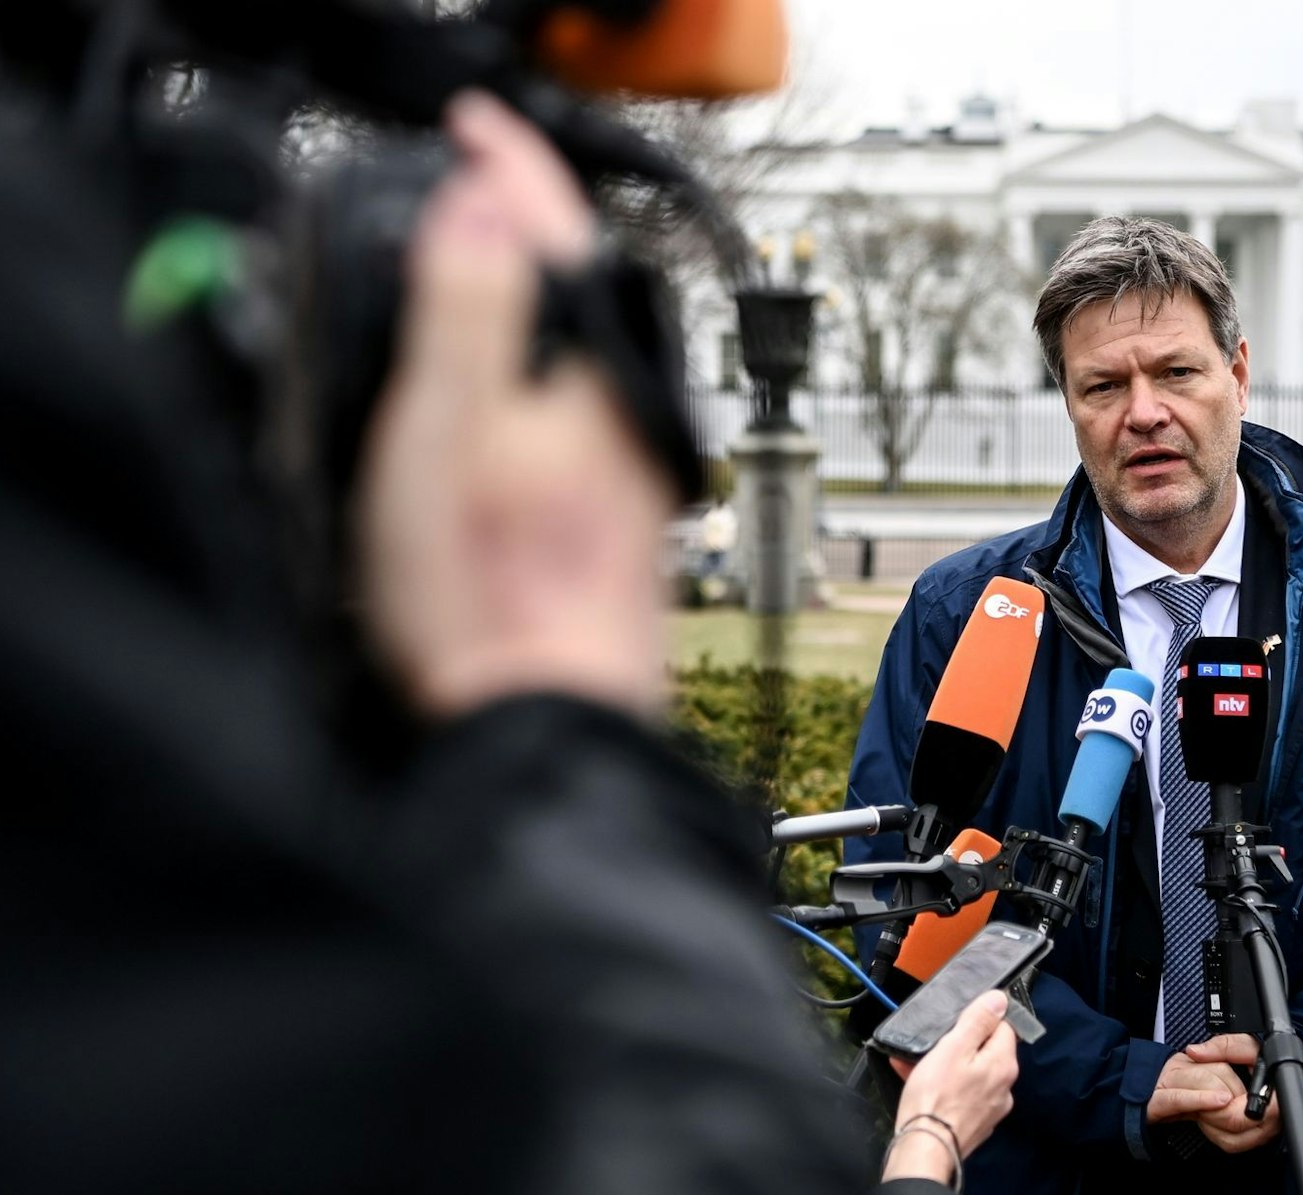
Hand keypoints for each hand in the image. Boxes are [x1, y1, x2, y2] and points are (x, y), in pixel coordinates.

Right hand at [356, 90, 676, 719]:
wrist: (546, 723)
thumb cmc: (488, 605)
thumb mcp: (446, 437)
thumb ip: (467, 314)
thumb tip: (490, 210)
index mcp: (587, 383)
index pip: (556, 237)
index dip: (509, 171)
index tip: (475, 132)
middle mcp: (624, 420)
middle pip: (582, 290)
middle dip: (530, 229)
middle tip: (479, 187)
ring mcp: (626, 473)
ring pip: (586, 350)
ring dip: (539, 299)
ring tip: (491, 271)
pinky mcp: (615, 521)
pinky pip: (585, 410)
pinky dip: (546, 373)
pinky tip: (517, 398)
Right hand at [883, 990, 1018, 1181]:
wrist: (925, 1149)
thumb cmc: (935, 1098)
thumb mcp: (953, 1048)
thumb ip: (978, 1021)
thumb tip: (1000, 999)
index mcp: (1003, 1064)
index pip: (1003, 1027)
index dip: (978, 1020)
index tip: (955, 1025)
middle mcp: (1004, 1087)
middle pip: (986, 1051)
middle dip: (958, 1044)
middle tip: (931, 1046)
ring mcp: (991, 1108)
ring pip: (970, 1074)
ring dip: (946, 1065)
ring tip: (916, 1064)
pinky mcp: (975, 1124)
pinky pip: (962, 1095)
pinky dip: (945, 1087)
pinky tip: (919, 1084)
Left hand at [1174, 1033, 1283, 1153]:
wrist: (1271, 1073)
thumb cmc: (1259, 1059)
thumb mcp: (1245, 1045)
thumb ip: (1223, 1046)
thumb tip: (1196, 1053)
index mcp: (1275, 1098)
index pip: (1243, 1114)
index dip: (1222, 1104)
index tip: (1213, 1093)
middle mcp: (1273, 1122)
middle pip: (1234, 1129)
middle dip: (1211, 1112)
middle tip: (1203, 1095)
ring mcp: (1265, 1135)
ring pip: (1230, 1141)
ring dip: (1212, 1123)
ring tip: (1208, 1103)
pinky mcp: (1255, 1141)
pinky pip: (1231, 1145)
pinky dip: (1217, 1131)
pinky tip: (1214, 1113)